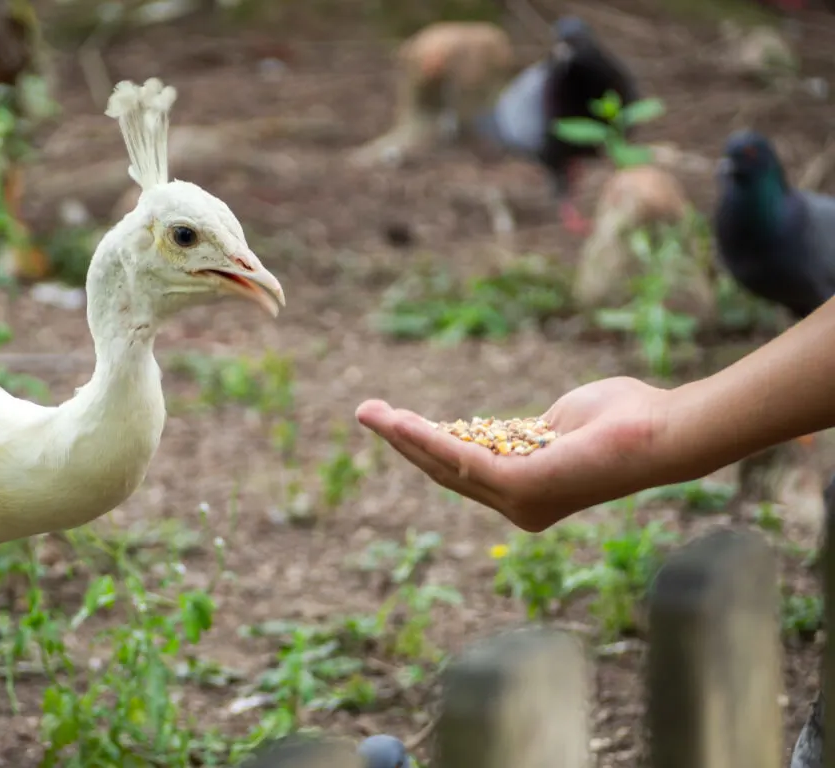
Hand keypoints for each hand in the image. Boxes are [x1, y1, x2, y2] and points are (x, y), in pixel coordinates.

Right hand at [355, 377, 674, 530]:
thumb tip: (517, 428)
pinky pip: (461, 459)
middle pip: (445, 470)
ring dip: (403, 438)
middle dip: (403, 441)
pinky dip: (427, 439)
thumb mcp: (562, 419)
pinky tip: (400, 421)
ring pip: (445, 465)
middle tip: (367, 413)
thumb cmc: (624, 419)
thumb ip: (531, 428)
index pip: (465, 466)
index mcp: (528, 487)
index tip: (397, 418)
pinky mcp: (519, 486)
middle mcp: (518, 503)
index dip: (427, 442)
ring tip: (370, 414)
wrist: (661, 430)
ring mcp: (518, 499)